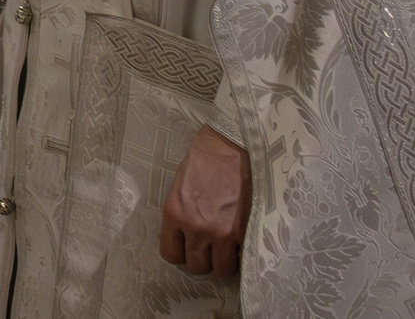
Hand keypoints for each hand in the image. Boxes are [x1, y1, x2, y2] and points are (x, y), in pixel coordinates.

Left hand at [159, 125, 250, 278]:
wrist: (230, 144)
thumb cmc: (203, 159)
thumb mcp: (179, 187)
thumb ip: (181, 214)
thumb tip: (185, 236)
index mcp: (174, 213)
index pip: (170, 254)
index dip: (181, 255)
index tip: (189, 249)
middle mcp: (195, 227)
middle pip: (196, 266)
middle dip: (204, 261)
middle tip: (212, 250)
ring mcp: (221, 232)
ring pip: (220, 270)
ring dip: (224, 262)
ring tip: (229, 249)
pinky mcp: (244, 232)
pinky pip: (242, 259)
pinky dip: (242, 255)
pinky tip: (243, 243)